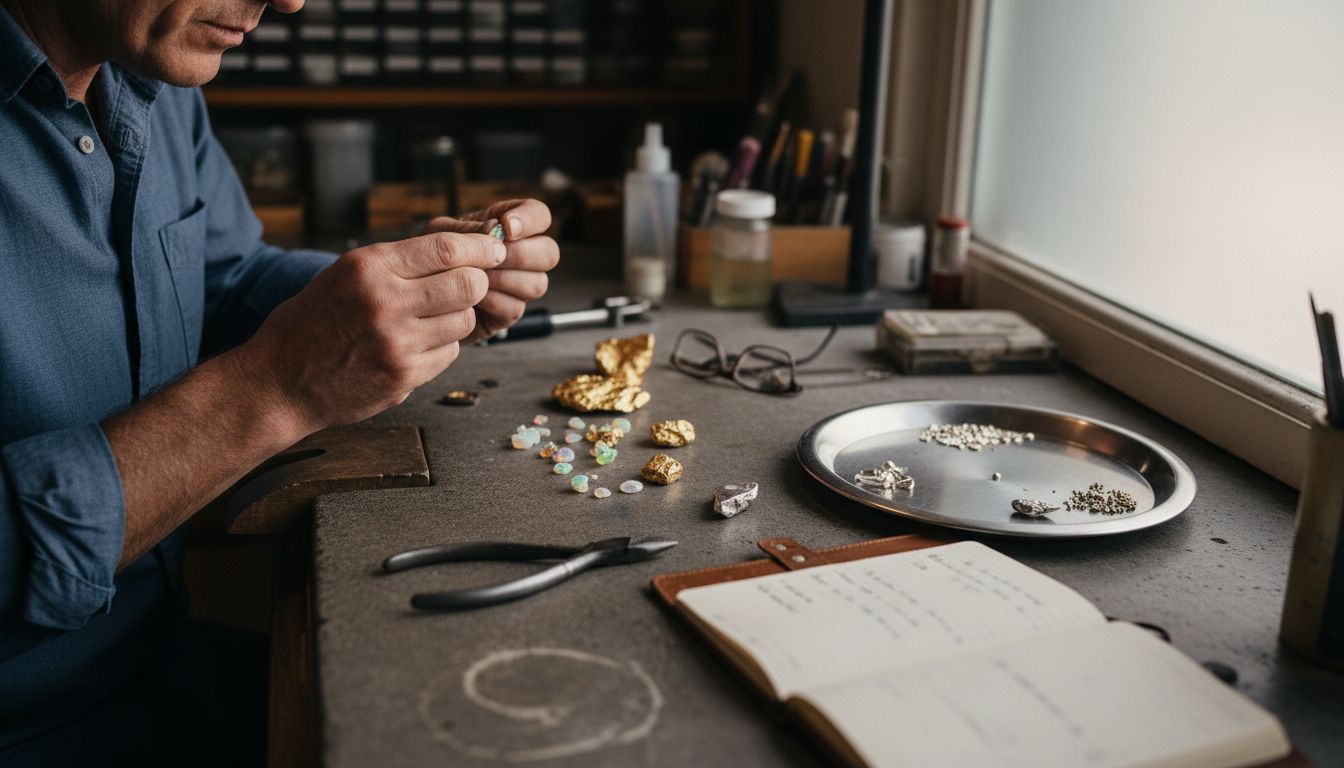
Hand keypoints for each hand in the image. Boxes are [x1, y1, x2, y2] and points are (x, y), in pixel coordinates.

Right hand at [239, 231, 504, 432]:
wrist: (279, 383)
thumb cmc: (313, 322)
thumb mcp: (344, 275)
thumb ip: (397, 262)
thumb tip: (462, 249)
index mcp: (368, 267)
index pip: (447, 247)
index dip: (481, 247)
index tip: (495, 249)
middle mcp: (384, 301)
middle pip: (468, 284)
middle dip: (476, 284)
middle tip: (468, 288)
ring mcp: (395, 343)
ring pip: (463, 321)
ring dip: (456, 319)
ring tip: (429, 321)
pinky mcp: (403, 376)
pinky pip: (448, 354)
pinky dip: (441, 348)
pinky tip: (414, 347)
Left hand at [423, 199, 559, 340]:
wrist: (419, 294)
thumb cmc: (431, 257)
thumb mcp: (441, 234)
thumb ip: (467, 229)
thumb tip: (495, 230)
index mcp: (509, 227)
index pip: (540, 215)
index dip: (531, 220)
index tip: (506, 228)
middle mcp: (522, 256)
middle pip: (550, 253)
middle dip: (522, 255)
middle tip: (493, 257)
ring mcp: (519, 287)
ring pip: (538, 283)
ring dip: (505, 279)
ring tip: (475, 277)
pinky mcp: (508, 313)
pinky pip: (515, 307)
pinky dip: (493, 301)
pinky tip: (471, 297)